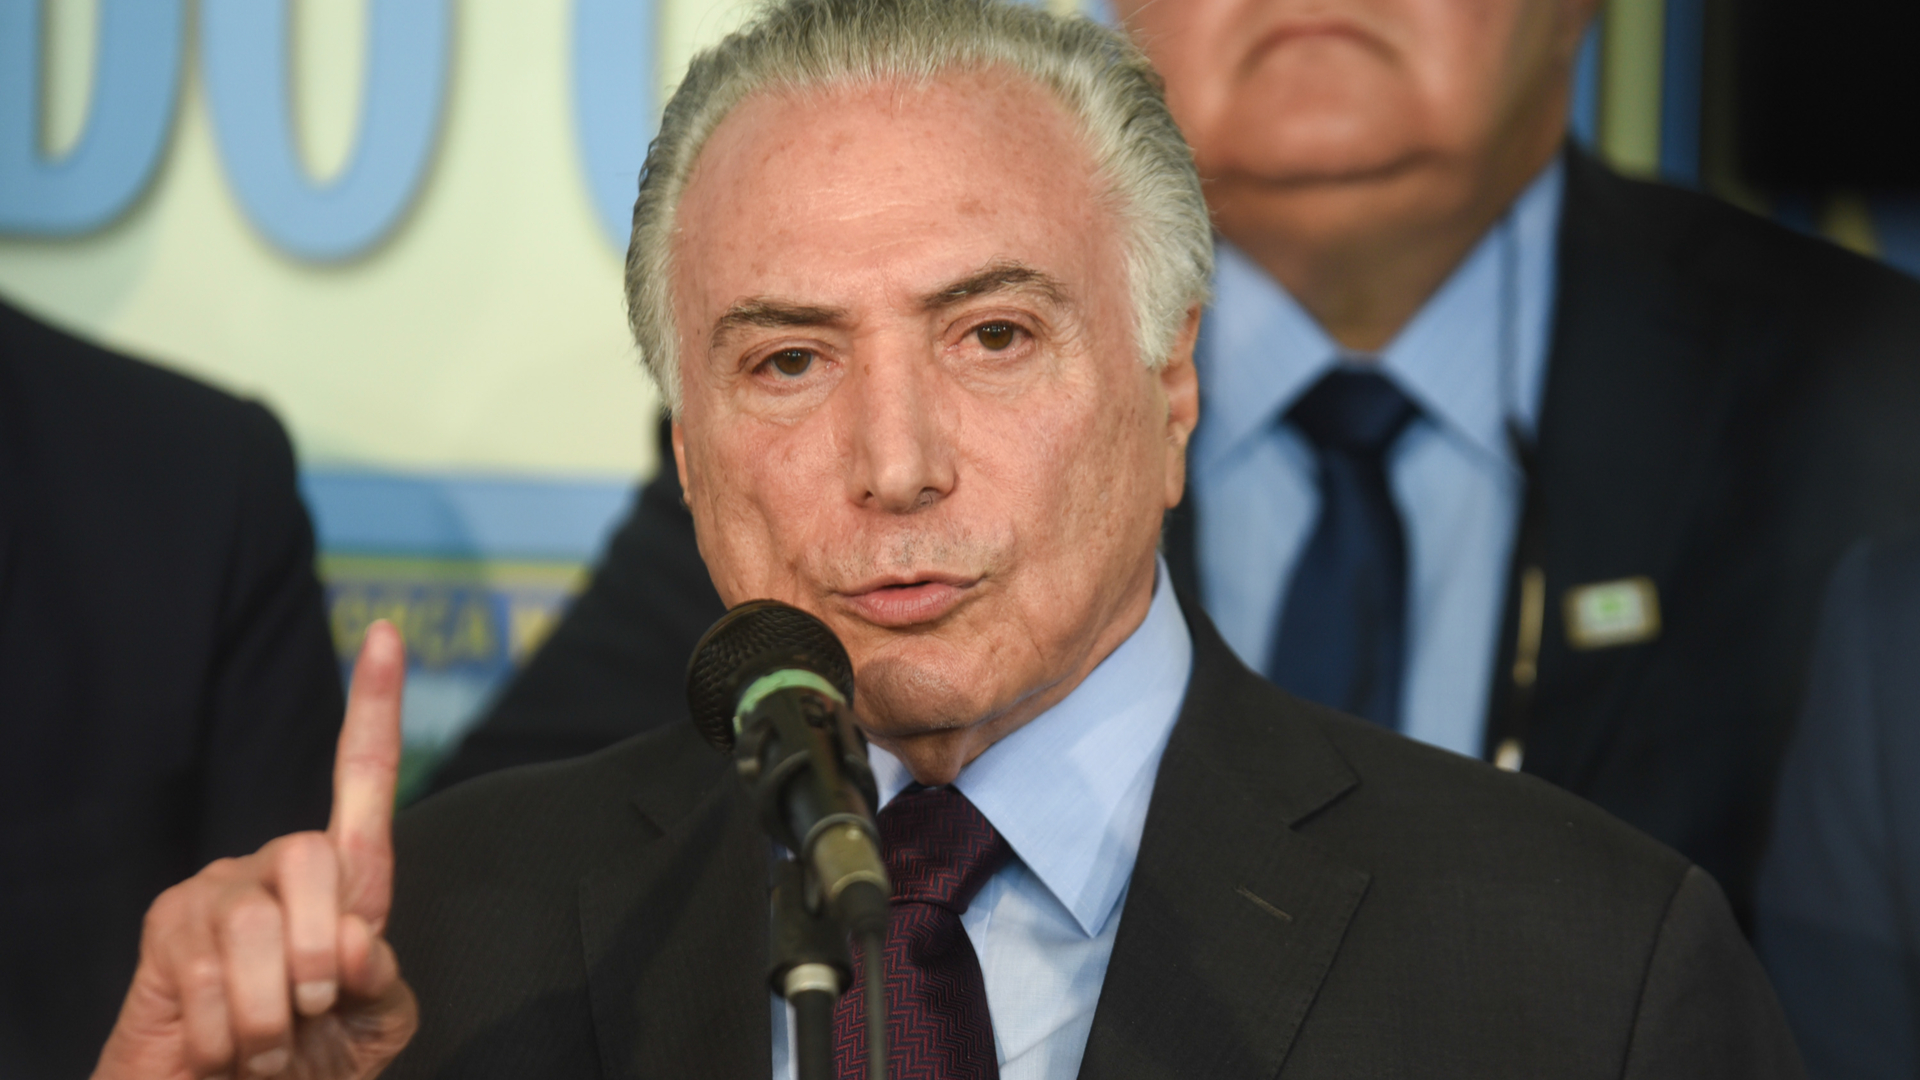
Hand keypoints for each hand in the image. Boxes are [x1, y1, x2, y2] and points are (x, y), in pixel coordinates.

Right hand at [93, 622, 418, 1078]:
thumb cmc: (307, 1059)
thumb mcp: (372, 1021)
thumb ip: (379, 975)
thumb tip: (354, 936)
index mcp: (342, 882)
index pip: (364, 781)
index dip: (377, 707)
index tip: (389, 633)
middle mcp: (276, 867)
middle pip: (316, 859)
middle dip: (321, 954)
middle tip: (309, 1013)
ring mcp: (216, 890)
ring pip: (260, 930)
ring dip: (273, 1016)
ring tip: (266, 1042)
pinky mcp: (167, 927)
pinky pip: (210, 975)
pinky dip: (230, 1034)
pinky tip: (224, 1046)